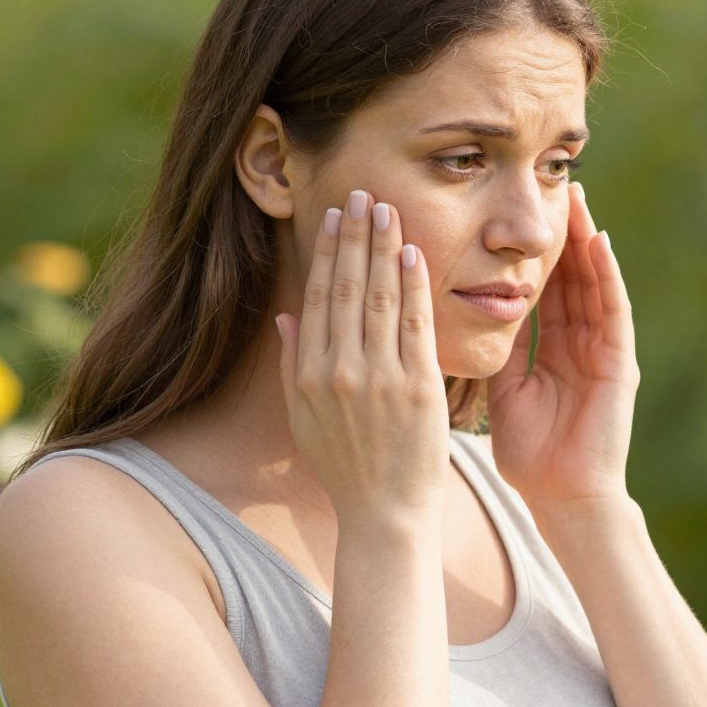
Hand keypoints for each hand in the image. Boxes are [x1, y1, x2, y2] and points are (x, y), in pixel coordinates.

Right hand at [274, 189, 451, 526]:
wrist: (385, 514)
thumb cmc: (346, 468)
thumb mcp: (304, 418)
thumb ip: (292, 364)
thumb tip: (287, 315)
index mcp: (309, 374)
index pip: (318, 296)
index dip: (327, 251)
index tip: (335, 215)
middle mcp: (341, 371)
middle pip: (346, 287)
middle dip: (355, 235)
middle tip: (362, 193)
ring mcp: (381, 378)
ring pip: (379, 297)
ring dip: (383, 248)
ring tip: (387, 209)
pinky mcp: (419, 389)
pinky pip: (416, 325)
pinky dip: (413, 286)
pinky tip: (413, 254)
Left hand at [487, 182, 637, 509]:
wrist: (563, 497)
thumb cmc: (532, 455)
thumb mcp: (504, 392)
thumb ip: (495, 352)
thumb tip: (462, 316)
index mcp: (553, 351)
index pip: (542, 290)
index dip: (529, 253)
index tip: (511, 215)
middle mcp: (582, 344)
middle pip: (571, 277)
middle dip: (561, 234)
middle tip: (548, 187)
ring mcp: (604, 350)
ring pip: (594, 283)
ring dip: (586, 240)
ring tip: (575, 198)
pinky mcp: (620, 361)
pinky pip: (614, 309)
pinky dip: (607, 274)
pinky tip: (598, 241)